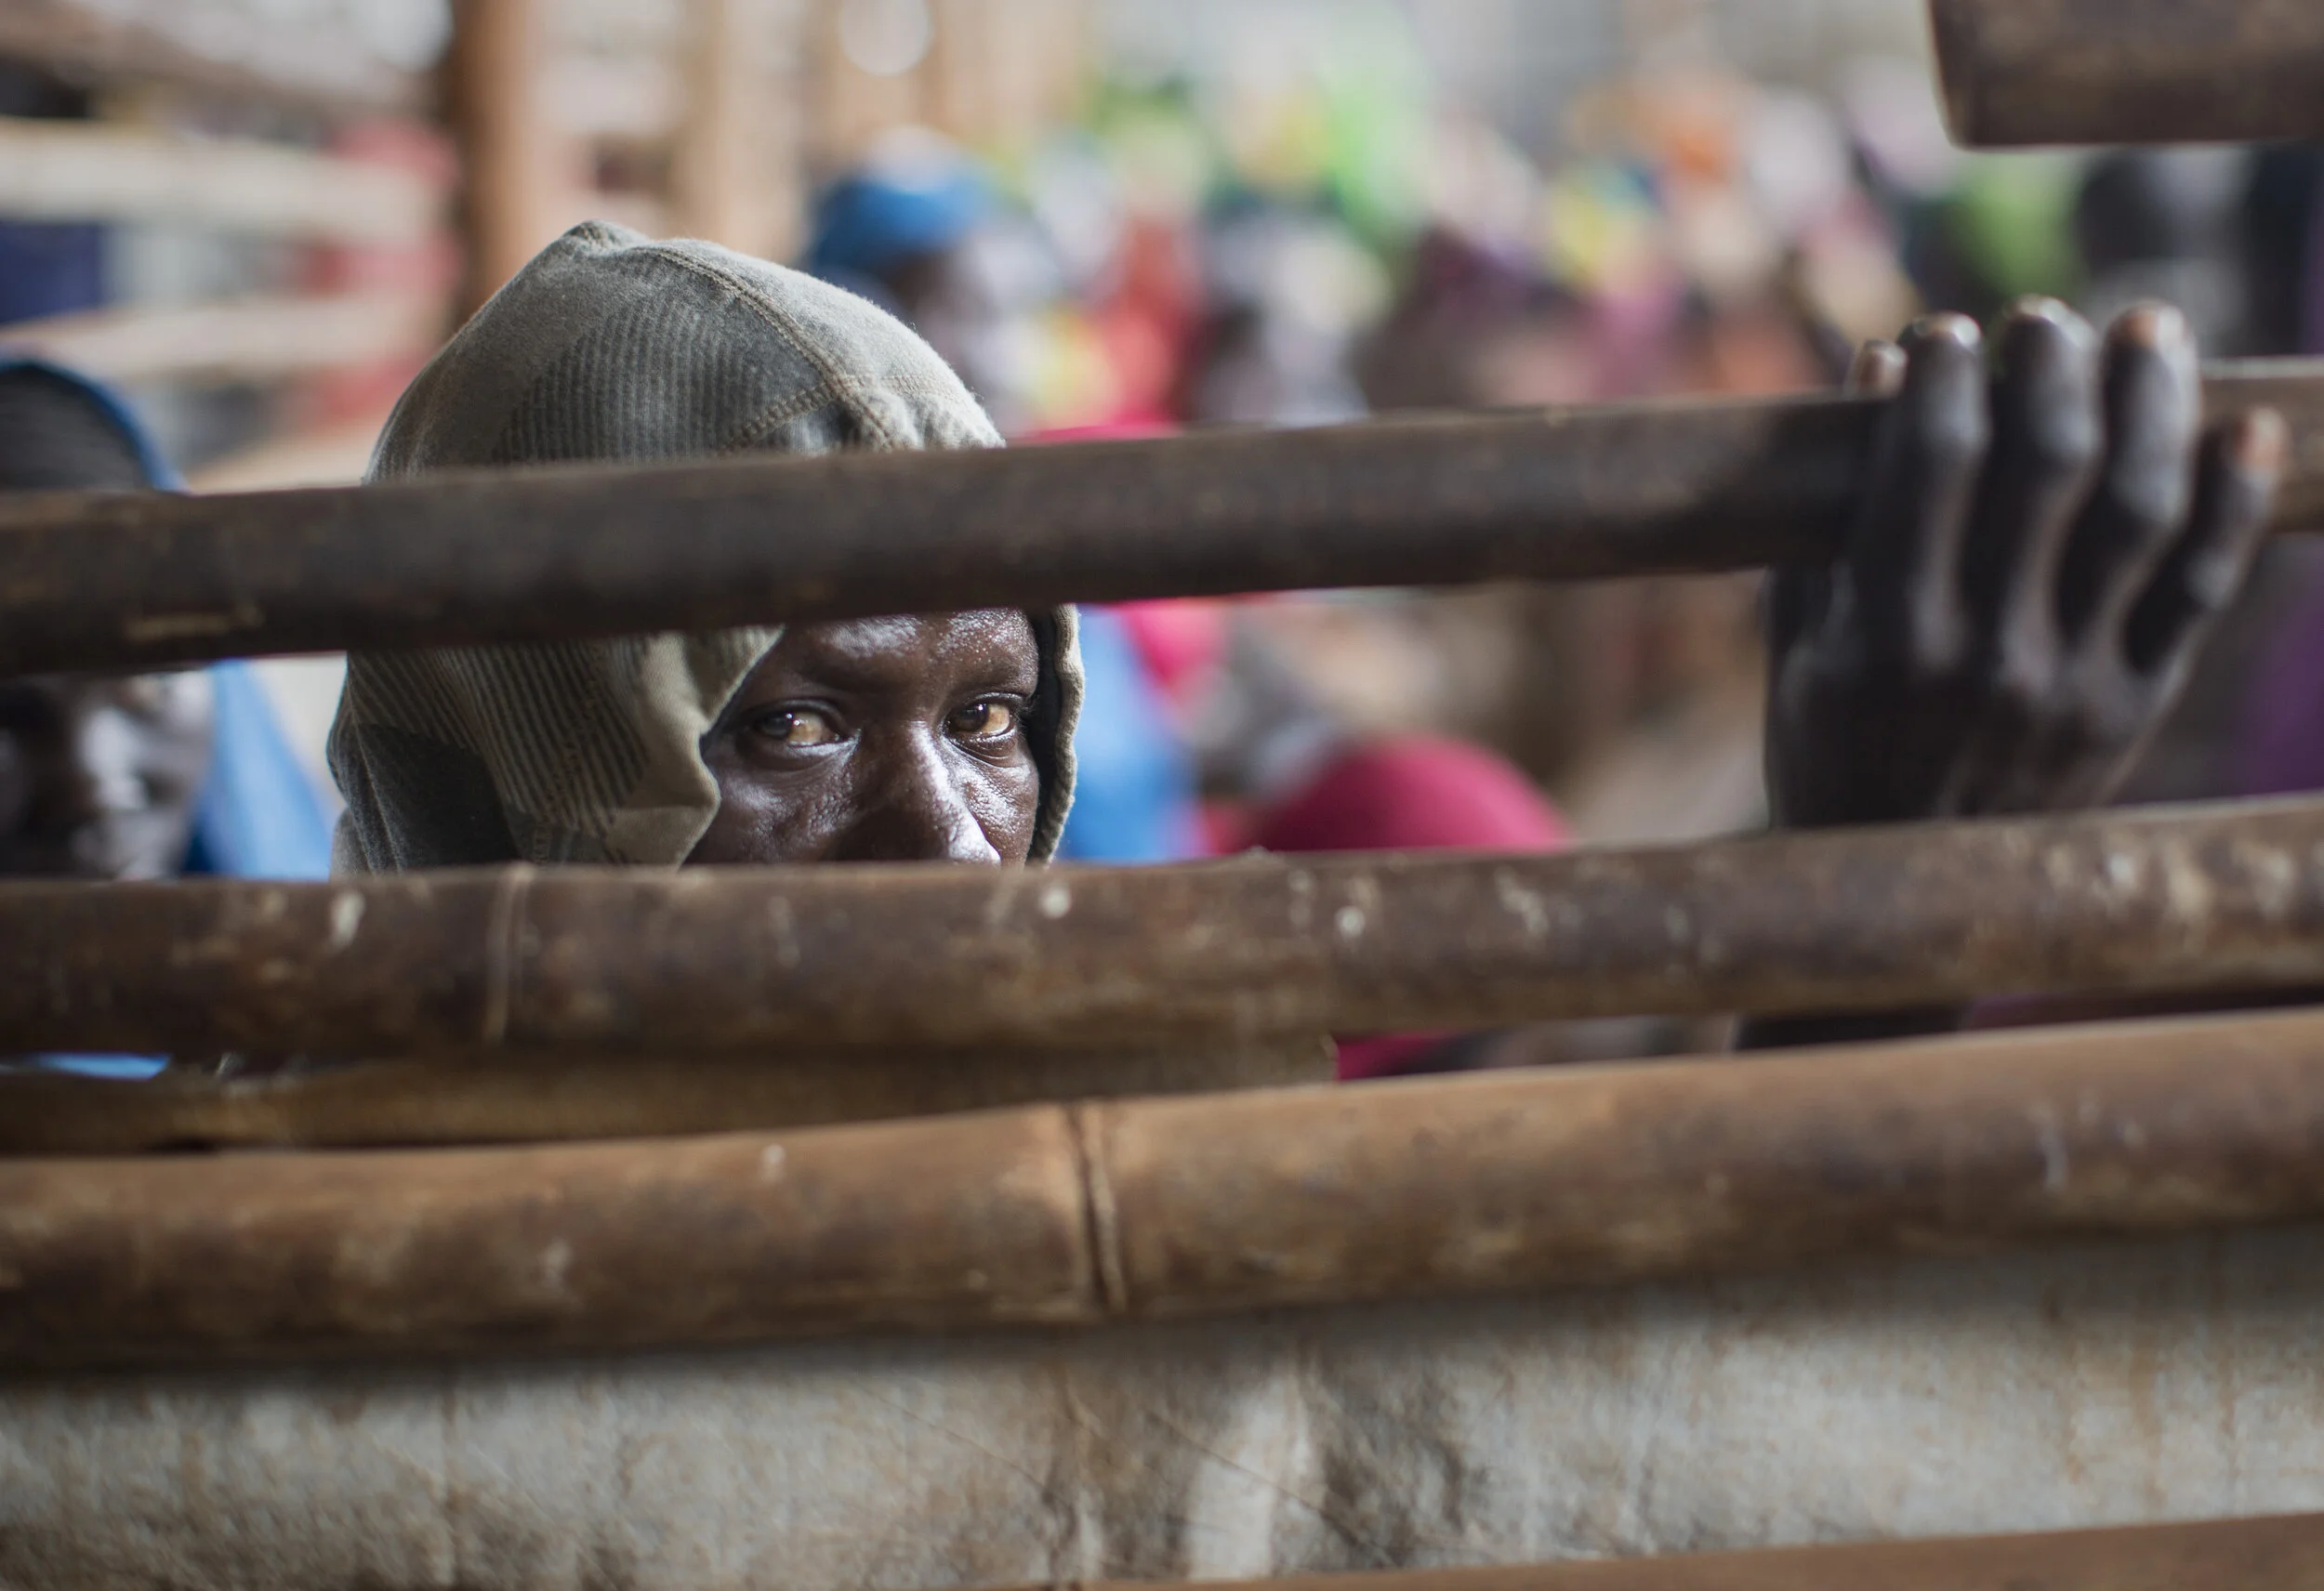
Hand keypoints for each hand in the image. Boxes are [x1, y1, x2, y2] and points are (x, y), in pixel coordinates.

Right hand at [1765, 299, 2286, 830]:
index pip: (1929, 462)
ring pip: (2140, 509)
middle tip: (2047, 321)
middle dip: (2051, 366)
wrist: (1902, 892)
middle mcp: (1987, 657)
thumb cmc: (1828, 751)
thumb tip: (1884, 365)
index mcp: (1887, 638)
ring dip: (2151, 402)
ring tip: (2146, 330)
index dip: (1947, 376)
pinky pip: (2204, 589)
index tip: (1947, 333)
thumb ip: (1829, 519)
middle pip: (2046, 465)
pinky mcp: (2134, 707)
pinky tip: (2242, 429)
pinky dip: (2234, 500)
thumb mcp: (1798, 648)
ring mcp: (2072, 684)